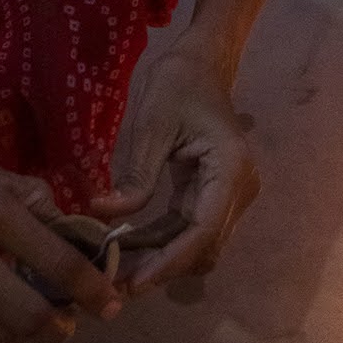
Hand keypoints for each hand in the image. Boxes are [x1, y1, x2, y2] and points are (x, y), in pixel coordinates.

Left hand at [85, 43, 259, 294]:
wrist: (202, 61)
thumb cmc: (179, 82)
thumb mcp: (151, 123)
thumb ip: (135, 173)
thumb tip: (103, 213)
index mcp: (230, 168)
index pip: (203, 230)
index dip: (169, 261)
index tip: (134, 281)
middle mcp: (239, 188)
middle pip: (203, 245)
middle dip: (163, 267)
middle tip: (117, 281)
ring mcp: (231, 194)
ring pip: (198, 244)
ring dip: (163, 259)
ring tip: (119, 267)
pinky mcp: (215, 194)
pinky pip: (191, 229)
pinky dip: (164, 242)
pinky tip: (131, 247)